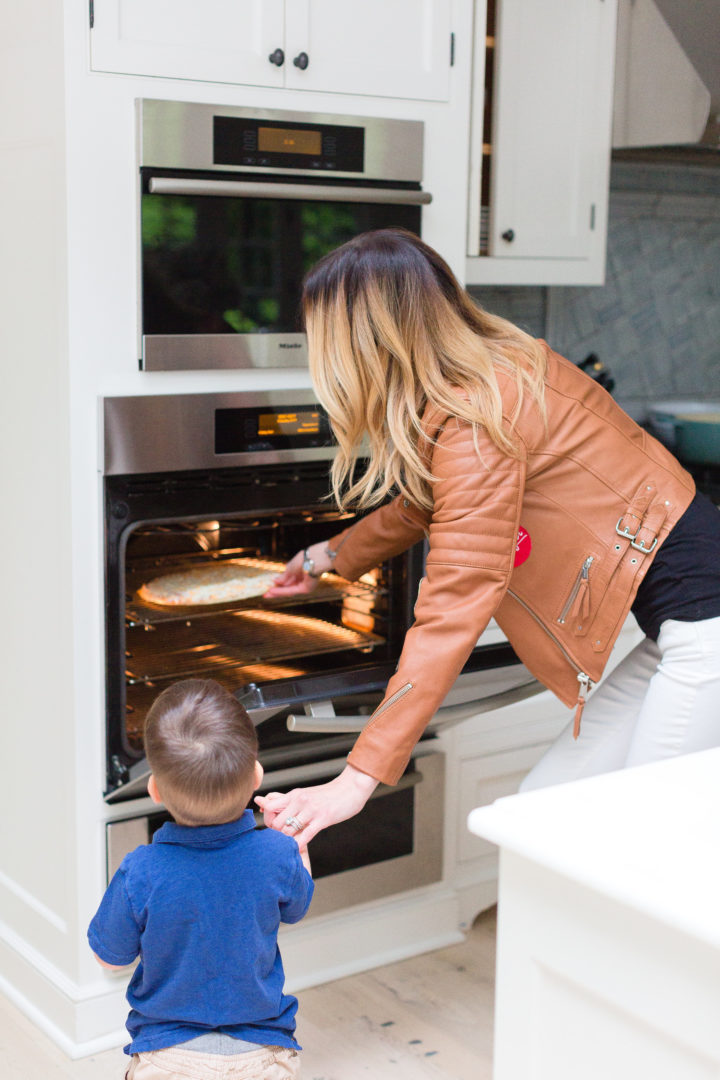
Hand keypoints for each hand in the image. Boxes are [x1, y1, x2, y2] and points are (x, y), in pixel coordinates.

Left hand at [254, 764, 378, 844]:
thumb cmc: (327, 794)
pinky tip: (299, 848)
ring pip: (288, 831)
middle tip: (284, 838)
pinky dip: (299, 844)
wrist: (350, 788)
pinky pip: (305, 836)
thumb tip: (262, 803)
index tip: (276, 827)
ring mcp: (311, 810)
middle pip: (277, 823)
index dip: (269, 820)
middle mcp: (300, 801)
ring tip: (292, 844)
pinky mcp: (323, 819)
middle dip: (278, 834)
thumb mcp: (304, 793)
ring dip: (288, 841)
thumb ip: (284, 799)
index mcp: (294, 795)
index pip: (269, 808)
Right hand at [263, 543, 332, 598]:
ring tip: (267, 594)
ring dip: (277, 593)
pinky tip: (272, 591)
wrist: (316, 557)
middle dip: (276, 591)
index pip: (288, 580)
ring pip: (288, 590)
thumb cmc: (304, 558)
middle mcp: (303, 579)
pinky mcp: (306, 589)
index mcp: (300, 571)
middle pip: (288, 587)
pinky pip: (291, 591)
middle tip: (265, 594)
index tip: (269, 586)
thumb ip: (284, 576)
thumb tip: (275, 581)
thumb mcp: (290, 567)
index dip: (278, 583)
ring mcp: (305, 585)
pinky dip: (282, 591)